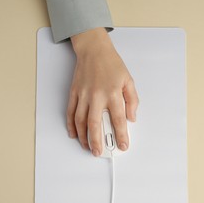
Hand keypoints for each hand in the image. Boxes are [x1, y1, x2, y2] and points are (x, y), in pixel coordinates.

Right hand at [67, 27, 138, 156]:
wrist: (94, 50)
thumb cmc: (112, 65)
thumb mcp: (129, 80)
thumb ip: (132, 100)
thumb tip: (131, 118)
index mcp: (113, 93)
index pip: (118, 119)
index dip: (121, 135)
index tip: (123, 145)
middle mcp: (97, 96)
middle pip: (95, 124)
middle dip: (97, 141)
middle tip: (99, 152)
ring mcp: (83, 95)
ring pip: (80, 121)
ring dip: (83, 137)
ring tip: (87, 146)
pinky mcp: (74, 92)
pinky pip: (70, 112)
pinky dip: (71, 125)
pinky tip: (74, 134)